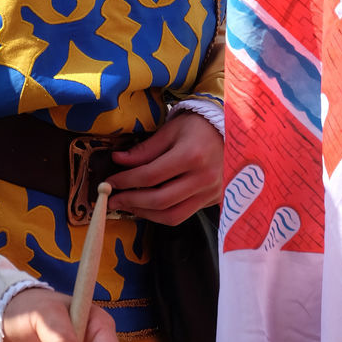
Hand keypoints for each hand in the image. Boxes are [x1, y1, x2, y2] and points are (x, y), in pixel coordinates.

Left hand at [105, 110, 222, 225]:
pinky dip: (163, 214)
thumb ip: (145, 149)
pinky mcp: (214, 201)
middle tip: (112, 200)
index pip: (150, 176)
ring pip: (172, 215)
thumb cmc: (197, 126)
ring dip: (146, 214)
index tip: (110, 182)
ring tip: (128, 206)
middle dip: (131, 202)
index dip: (126, 181)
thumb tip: (118, 161)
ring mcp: (211, 193)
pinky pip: (184, 214)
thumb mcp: (170, 130)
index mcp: (191, 156)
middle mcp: (203, 178)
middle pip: (160, 200)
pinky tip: (148, 206)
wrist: (232, 131)